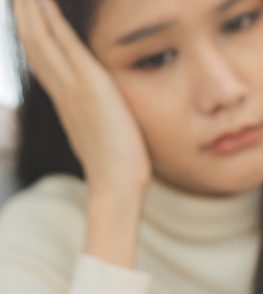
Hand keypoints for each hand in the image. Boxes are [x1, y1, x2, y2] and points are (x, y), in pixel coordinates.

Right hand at [14, 0, 150, 195]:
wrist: (116, 186)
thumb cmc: (119, 169)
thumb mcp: (104, 135)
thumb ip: (99, 118)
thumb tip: (106, 115)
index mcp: (65, 101)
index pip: (43, 58)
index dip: (32, 32)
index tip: (26, 11)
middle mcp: (61, 90)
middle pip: (33, 41)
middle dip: (24, 12)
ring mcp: (72, 86)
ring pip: (40, 37)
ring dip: (30, 8)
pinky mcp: (88, 83)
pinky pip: (63, 42)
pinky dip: (51, 16)